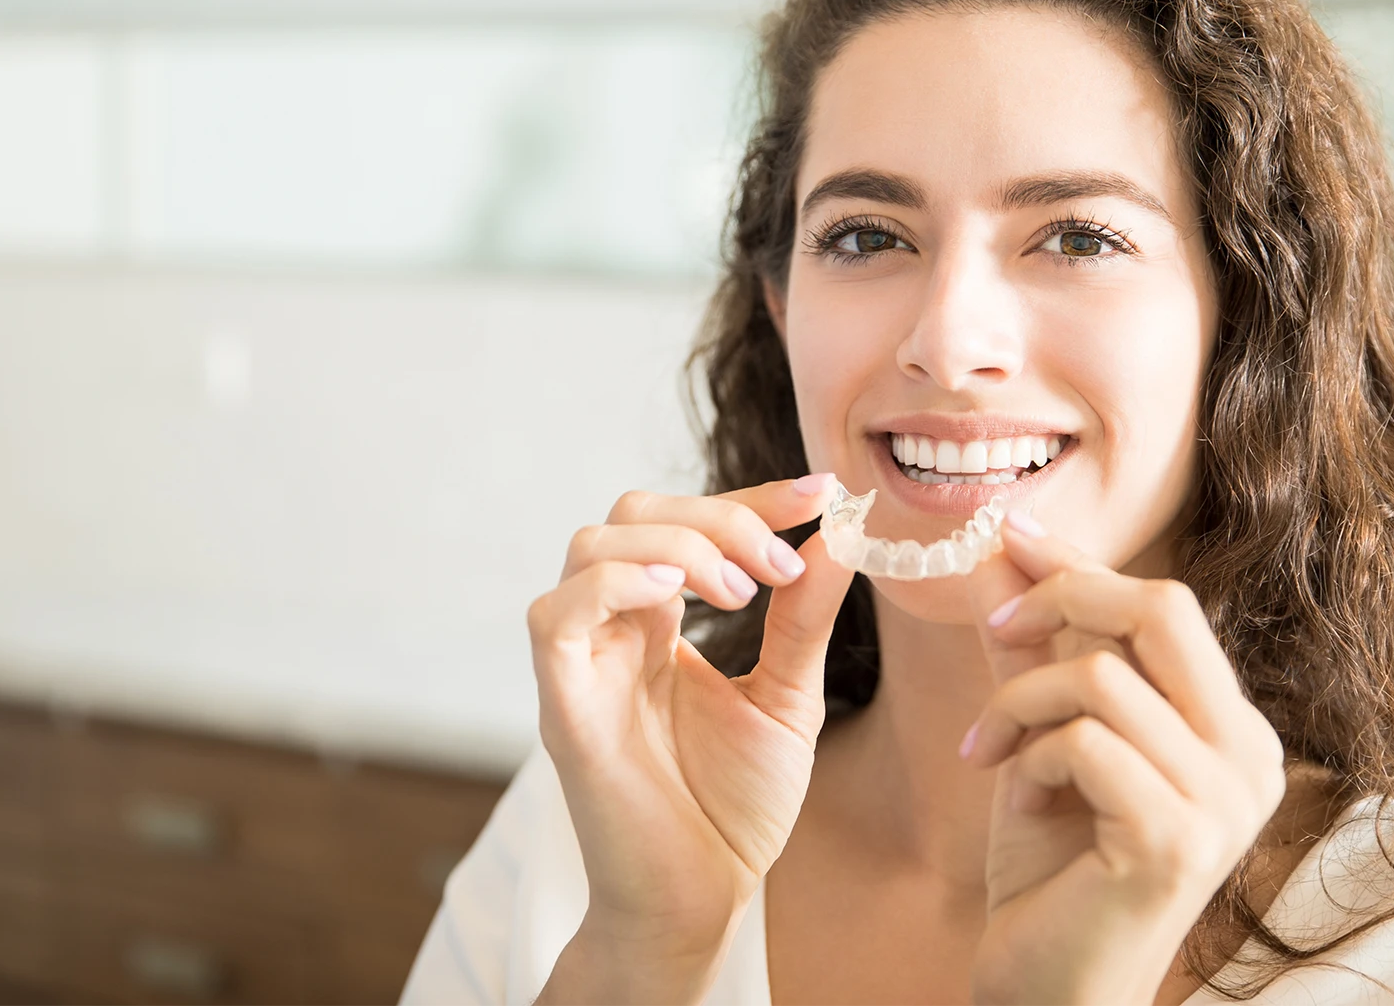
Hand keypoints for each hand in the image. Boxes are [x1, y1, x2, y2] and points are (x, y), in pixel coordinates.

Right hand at [528, 475, 854, 990]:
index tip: (821, 494)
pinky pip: (556, 613)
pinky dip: (615, 583)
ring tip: (741, 592)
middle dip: (717, 516)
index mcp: (659, 623)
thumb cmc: (733, 807)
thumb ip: (802, 619)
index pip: (688, 523)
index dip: (751, 497)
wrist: (704, 898)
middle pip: (633, 513)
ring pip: (591, 544)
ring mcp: (583, 662)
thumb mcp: (787, 697)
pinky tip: (678, 598)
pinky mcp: (562, 704)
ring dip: (677, 546)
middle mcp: (613, 630)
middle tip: (779, 563)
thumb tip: (837, 537)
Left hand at [962, 515, 1286, 1005]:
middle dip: (1062, 597)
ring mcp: (1224, 802)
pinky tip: (1015, 795)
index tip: (1009, 535)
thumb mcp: (1043, 738)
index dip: (1082, 565)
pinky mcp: (1176, 839)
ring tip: (988, 749)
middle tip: (995, 629)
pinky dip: (1029, 755)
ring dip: (1019, 703)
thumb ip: (1035, 650)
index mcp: (1233, 730)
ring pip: (1101, 676)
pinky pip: (1084, 741)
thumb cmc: (1053, 870)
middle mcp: (1251, 759)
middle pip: (1162, 609)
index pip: (1168, 607)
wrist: (1047, 987)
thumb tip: (1004, 550)